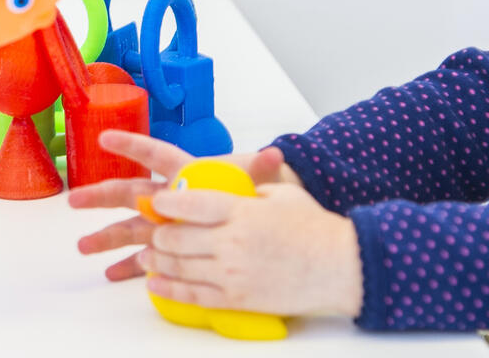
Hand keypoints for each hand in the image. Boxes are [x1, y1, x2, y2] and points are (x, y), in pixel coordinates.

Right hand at [69, 130, 299, 280]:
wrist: (260, 219)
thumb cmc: (251, 193)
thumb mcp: (256, 180)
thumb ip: (259, 169)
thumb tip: (276, 155)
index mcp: (186, 173)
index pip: (156, 156)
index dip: (132, 146)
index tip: (105, 138)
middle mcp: (169, 196)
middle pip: (130, 192)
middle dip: (101, 196)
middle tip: (75, 199)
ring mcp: (166, 223)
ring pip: (130, 227)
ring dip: (106, 236)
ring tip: (82, 247)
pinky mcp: (171, 247)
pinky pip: (145, 256)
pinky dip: (129, 266)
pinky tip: (110, 275)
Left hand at [137, 182, 361, 316]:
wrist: (341, 267)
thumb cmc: (315, 229)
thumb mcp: (281, 194)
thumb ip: (246, 190)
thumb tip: (219, 191)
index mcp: (241, 210)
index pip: (188, 202)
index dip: (165, 203)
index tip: (157, 202)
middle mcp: (231, 241)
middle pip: (175, 237)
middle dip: (157, 234)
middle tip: (153, 231)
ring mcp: (232, 272)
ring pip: (178, 267)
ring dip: (155, 261)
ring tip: (147, 257)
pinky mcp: (236, 299)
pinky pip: (192, 295)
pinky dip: (168, 289)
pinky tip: (155, 284)